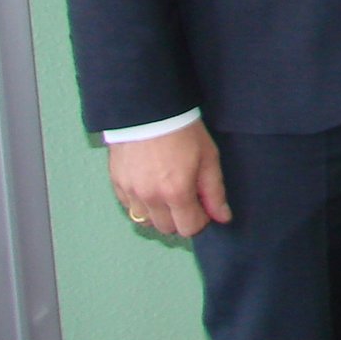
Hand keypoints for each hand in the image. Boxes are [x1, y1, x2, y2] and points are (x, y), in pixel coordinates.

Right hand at [109, 120, 231, 237]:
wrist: (150, 110)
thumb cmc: (184, 131)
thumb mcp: (208, 158)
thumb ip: (214, 191)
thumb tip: (223, 217)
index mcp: (176, 193)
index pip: (189, 228)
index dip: (201, 220)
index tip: (204, 206)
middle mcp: (150, 198)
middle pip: (167, 228)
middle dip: (181, 218)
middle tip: (188, 197)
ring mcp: (130, 193)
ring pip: (146, 221)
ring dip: (160, 214)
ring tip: (169, 192)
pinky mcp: (117, 184)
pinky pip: (130, 208)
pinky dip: (142, 204)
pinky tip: (151, 186)